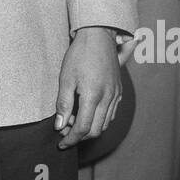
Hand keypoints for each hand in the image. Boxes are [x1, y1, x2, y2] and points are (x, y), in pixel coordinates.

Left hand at [54, 26, 122, 148]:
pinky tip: (86, 112)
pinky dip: (99, 119)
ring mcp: (116, 95)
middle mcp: (108, 98)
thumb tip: (59, 126)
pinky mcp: (119, 91)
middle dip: (79, 136)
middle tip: (64, 131)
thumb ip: (63, 104)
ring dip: (89, 128)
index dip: (71, 139)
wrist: (99, 36)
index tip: (61, 142)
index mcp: (93, 96)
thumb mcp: (65, 78)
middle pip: (95, 130)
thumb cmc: (79, 55)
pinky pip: (111, 114)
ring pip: (104, 124)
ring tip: (73, 119)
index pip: (83, 128)